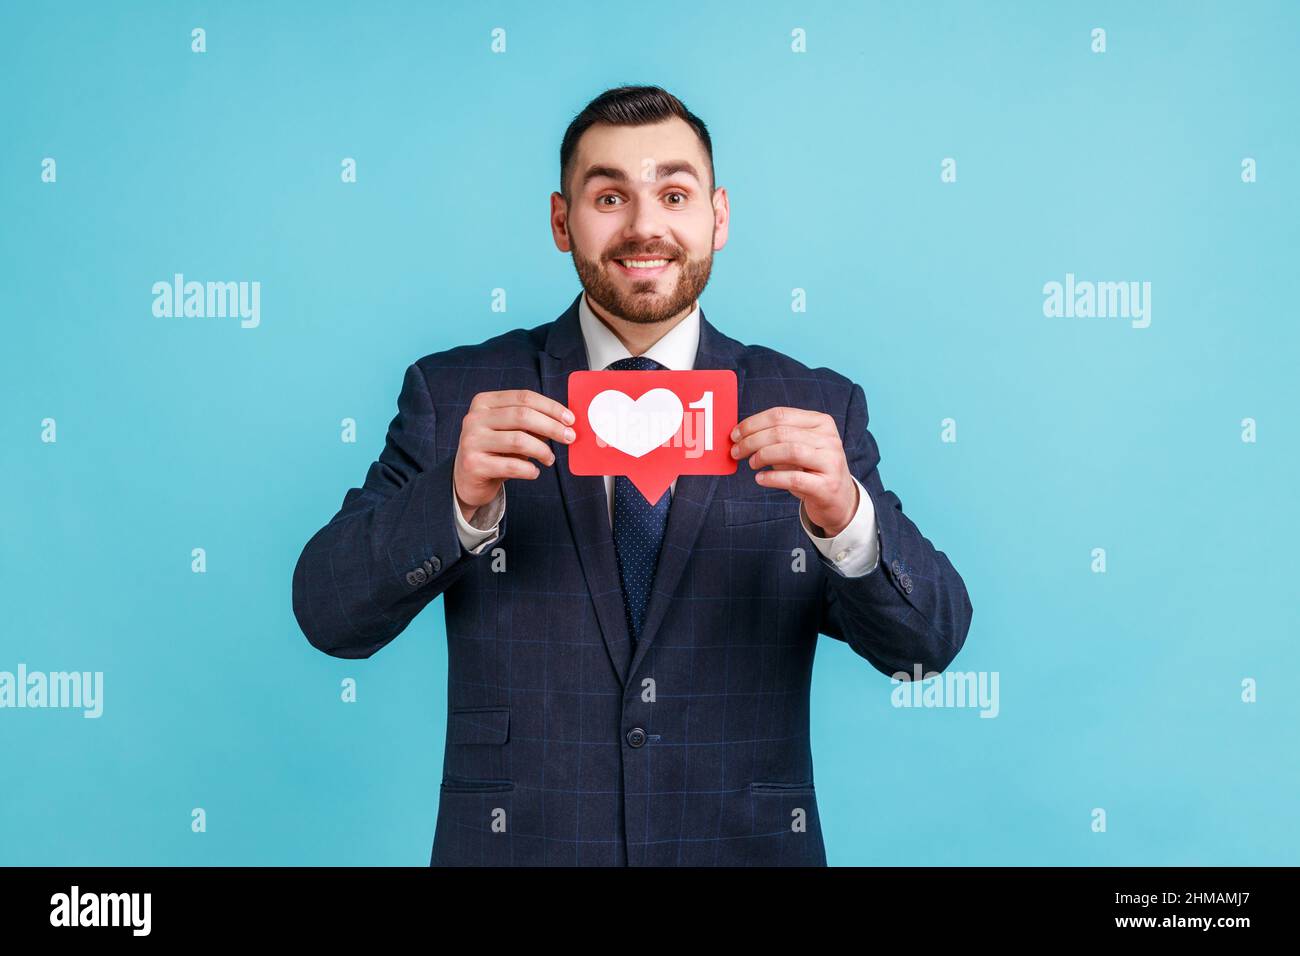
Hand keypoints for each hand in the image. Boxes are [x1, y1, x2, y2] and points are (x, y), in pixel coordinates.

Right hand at [454, 389, 574, 522]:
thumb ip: (531, 423)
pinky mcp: (474, 464)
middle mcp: (475, 418)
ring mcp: (472, 441)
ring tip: (549, 459)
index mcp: (484, 402)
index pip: (524, 397)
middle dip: (552, 426)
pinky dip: (530, 470)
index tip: (570, 419)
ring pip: (519, 440)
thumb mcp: (510, 431)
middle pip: (523, 415)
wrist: (467, 480)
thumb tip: (565, 423)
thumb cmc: (495, 452)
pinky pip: (512, 466)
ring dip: (542, 450)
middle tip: (569, 438)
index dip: (551, 407)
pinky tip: (534, 472)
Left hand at [730, 406, 857, 535]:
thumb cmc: (811, 470)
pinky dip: (772, 478)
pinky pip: (794, 478)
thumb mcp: (798, 448)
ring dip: (763, 456)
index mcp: (821, 422)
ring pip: (789, 450)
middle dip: (752, 441)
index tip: (735, 434)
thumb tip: (741, 435)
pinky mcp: (827, 486)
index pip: (780, 415)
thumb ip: (776, 438)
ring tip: (751, 463)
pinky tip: (760, 479)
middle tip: (736, 451)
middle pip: (781, 432)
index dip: (753, 423)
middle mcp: (829, 439)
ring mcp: (830, 462)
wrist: (838, 500)